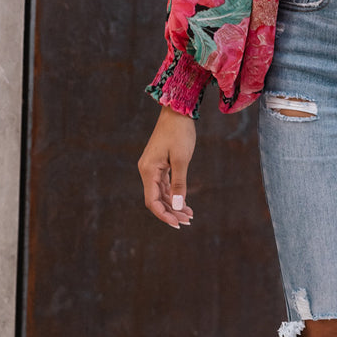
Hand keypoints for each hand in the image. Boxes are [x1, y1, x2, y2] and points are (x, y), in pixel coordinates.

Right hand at [138, 105, 196, 227]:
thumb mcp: (182, 159)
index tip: (177, 224)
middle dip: (171, 211)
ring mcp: (152, 168)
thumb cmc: (179, 133)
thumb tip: (177, 206)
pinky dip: (174, 194)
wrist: (177, 111)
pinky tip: (185, 203)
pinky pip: (164, 185)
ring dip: (174, 205)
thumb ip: (179, 184)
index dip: (164, 215)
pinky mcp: (159, 164)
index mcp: (148, 170)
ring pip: (161, 193)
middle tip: (188, 221)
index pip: (152, 201)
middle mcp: (147, 171)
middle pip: (156, 199)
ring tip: (189, 215)